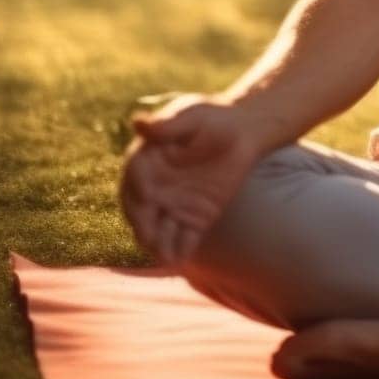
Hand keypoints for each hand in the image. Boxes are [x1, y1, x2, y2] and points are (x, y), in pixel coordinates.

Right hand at [119, 94, 260, 266]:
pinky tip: (180, 261)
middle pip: (141, 213)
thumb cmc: (213, 119)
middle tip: (149, 237)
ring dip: (158, 246)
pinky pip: (184, 240)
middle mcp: (155, 189)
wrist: (244, 133)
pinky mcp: (195, 219)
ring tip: (164, 257)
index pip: (134, 181)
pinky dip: (180, 251)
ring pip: (159, 232)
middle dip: (143, 226)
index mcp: (146, 164)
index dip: (138, 190)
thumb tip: (138, 122)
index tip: (148, 196)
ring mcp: (173, 206)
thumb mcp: (191, 117)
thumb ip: (167, 126)